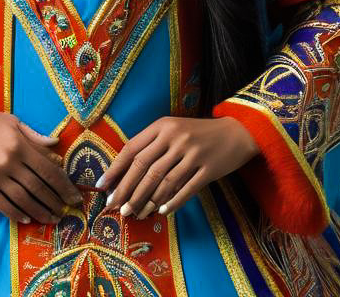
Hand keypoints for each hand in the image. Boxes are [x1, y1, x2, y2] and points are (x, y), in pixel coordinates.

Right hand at [0, 111, 82, 224]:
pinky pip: (1, 204)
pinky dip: (15, 213)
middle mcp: (10, 162)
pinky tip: (26, 219)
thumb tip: (57, 144)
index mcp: (20, 145)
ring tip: (50, 219)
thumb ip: (35, 136)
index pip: (48, 170)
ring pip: (22, 199)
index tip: (75, 197)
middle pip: (38, 187)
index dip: (64, 186)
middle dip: (55, 202)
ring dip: (39, 211)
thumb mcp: (13, 122)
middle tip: (65, 212)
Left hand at [93, 116, 259, 218]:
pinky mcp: (208, 168)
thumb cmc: (198, 134)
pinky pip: (186, 189)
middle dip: (127, 190)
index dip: (116, 169)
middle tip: (115, 207)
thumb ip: (152, 146)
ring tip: (134, 214)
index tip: (102, 186)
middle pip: (144, 167)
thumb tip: (126, 175)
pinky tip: (161, 212)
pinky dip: (172, 202)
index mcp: (163, 126)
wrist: (237, 132)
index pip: (132, 148)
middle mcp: (176, 137)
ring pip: (162, 181)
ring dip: (146, 200)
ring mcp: (193, 152)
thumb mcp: (174, 130)